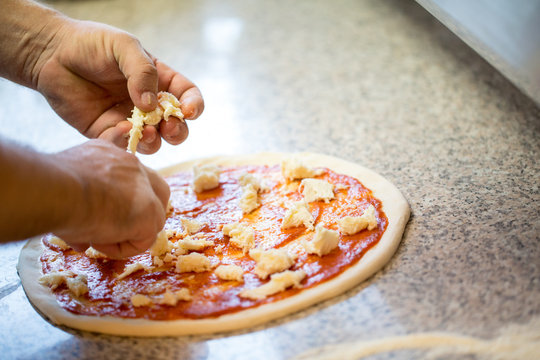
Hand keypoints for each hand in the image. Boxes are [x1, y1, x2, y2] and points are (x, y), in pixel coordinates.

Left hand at [35, 18, 203, 153]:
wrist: (51, 54)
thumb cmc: (90, 44)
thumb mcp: (123, 46)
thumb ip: (142, 72)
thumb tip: (152, 105)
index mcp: (158, 80)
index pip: (185, 95)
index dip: (193, 105)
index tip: (189, 112)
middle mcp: (147, 103)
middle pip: (175, 125)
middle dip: (178, 131)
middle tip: (168, 128)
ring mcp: (129, 119)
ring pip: (153, 141)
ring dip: (154, 141)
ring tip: (143, 131)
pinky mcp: (107, 132)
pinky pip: (123, 145)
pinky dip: (125, 142)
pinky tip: (117, 129)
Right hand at [52, 140, 169, 257]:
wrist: (54, 190)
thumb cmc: (49, 188)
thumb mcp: (66, 190)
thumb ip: (83, 208)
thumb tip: (82, 240)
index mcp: (109, 155)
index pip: (129, 172)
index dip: (126, 193)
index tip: (109, 202)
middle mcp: (131, 164)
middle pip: (156, 189)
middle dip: (145, 212)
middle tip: (122, 229)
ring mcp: (145, 187)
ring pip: (152, 218)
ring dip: (127, 235)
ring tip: (95, 238)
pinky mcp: (149, 211)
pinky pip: (145, 239)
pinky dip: (124, 248)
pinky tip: (99, 242)